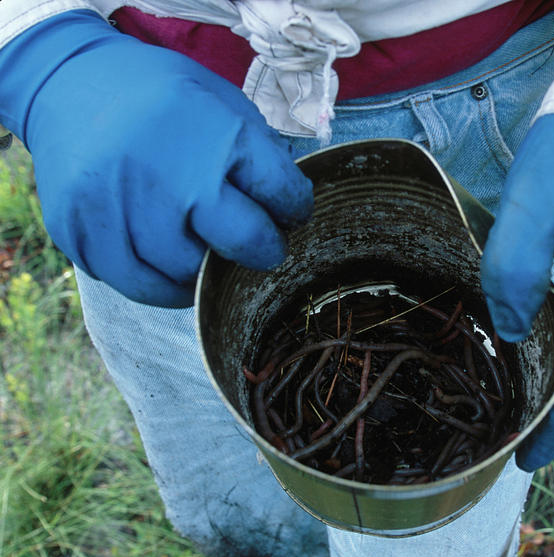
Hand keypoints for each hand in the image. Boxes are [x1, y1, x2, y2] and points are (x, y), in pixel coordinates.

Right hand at [0, 10, 311, 306]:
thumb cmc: (161, 97)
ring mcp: (118, 202)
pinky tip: (172, 270)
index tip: (289, 214)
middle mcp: (167, 169)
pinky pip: (134, 284)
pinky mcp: (78, 228)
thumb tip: (288, 207)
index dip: (295, 209)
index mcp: (214, 132)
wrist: (66, 79)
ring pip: (185, 273)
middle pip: (241, 242)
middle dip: (263, 251)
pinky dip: (162, 287)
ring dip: (207, 274)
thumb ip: (258, 151)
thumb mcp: (221, 100)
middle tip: (260, 247)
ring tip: (211, 256)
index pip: (282, 193)